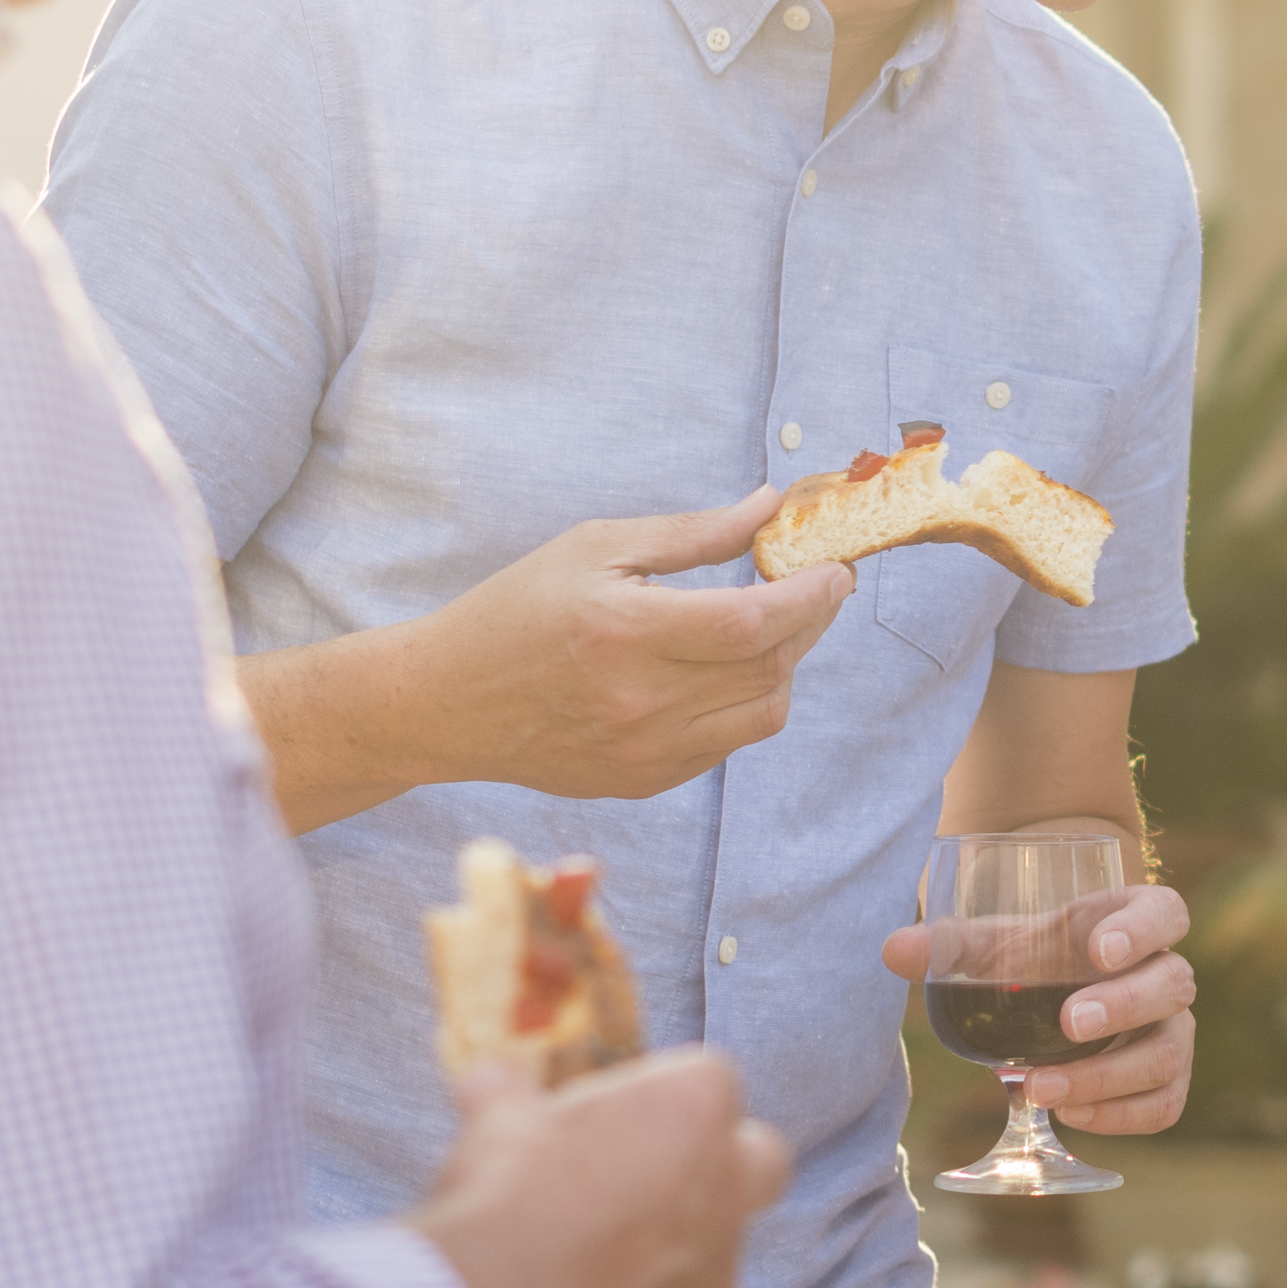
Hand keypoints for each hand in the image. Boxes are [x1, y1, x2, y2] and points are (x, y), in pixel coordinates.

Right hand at [390, 494, 854, 804]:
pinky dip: (745, 704)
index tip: (836, 569)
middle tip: (818, 588)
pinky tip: (726, 670)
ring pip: (762, 714)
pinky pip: (728, 745)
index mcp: (626, 632)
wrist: (449, 702)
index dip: (811, 595)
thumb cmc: (517, 610)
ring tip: (774, 628)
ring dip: (785, 666)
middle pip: (769, 667)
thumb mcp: (595, 547)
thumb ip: (690, 533)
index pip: (754, 621)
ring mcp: (645, 752)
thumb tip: (769, 505)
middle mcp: (641, 701)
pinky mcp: (644, 782)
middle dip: (811, 623)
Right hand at [411, 1048, 781, 1287]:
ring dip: (675, 1236)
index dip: (656, 1094)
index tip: (609, 1115)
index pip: (705, 1078)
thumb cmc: (505, 1199)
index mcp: (694, 1107)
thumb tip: (494, 1081)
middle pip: (757, 1156)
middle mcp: (730, 1182)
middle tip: (642, 1172)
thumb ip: (511, 1097)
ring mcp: (722, 1262)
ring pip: (721, 1236)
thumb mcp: (495, 1124)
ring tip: (591, 1253)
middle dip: (714, 1159)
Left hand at [877, 878, 1199, 1134]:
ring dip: (1109, 1076)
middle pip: (1174, 985)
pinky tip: (1069, 1113)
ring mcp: (1171, 1031)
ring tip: (1041, 1087)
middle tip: (1068, 1023)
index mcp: (1135, 921)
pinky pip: (1164, 1105)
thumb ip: (947, 945)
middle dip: (1124, 1006)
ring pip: (1168, 1054)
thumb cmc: (1031, 956)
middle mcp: (1165, 975)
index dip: (1142, 930)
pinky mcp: (1164, 1080)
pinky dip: (1120, 1116)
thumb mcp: (992, 944)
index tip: (1098, 951)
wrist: (1053, 992)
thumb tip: (896, 951)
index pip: (1165, 913)